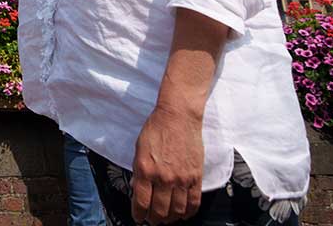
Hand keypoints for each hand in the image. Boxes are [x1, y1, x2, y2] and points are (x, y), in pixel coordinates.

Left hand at [131, 103, 204, 223]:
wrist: (178, 117)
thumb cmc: (156, 129)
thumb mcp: (138, 149)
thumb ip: (138, 171)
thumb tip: (137, 188)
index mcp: (145, 169)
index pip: (141, 202)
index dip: (139, 214)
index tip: (138, 218)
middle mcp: (163, 177)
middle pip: (159, 210)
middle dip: (154, 219)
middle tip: (152, 220)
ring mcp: (181, 178)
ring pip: (177, 210)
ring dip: (170, 218)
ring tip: (167, 218)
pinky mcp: (195, 177)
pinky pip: (194, 202)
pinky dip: (188, 213)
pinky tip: (183, 214)